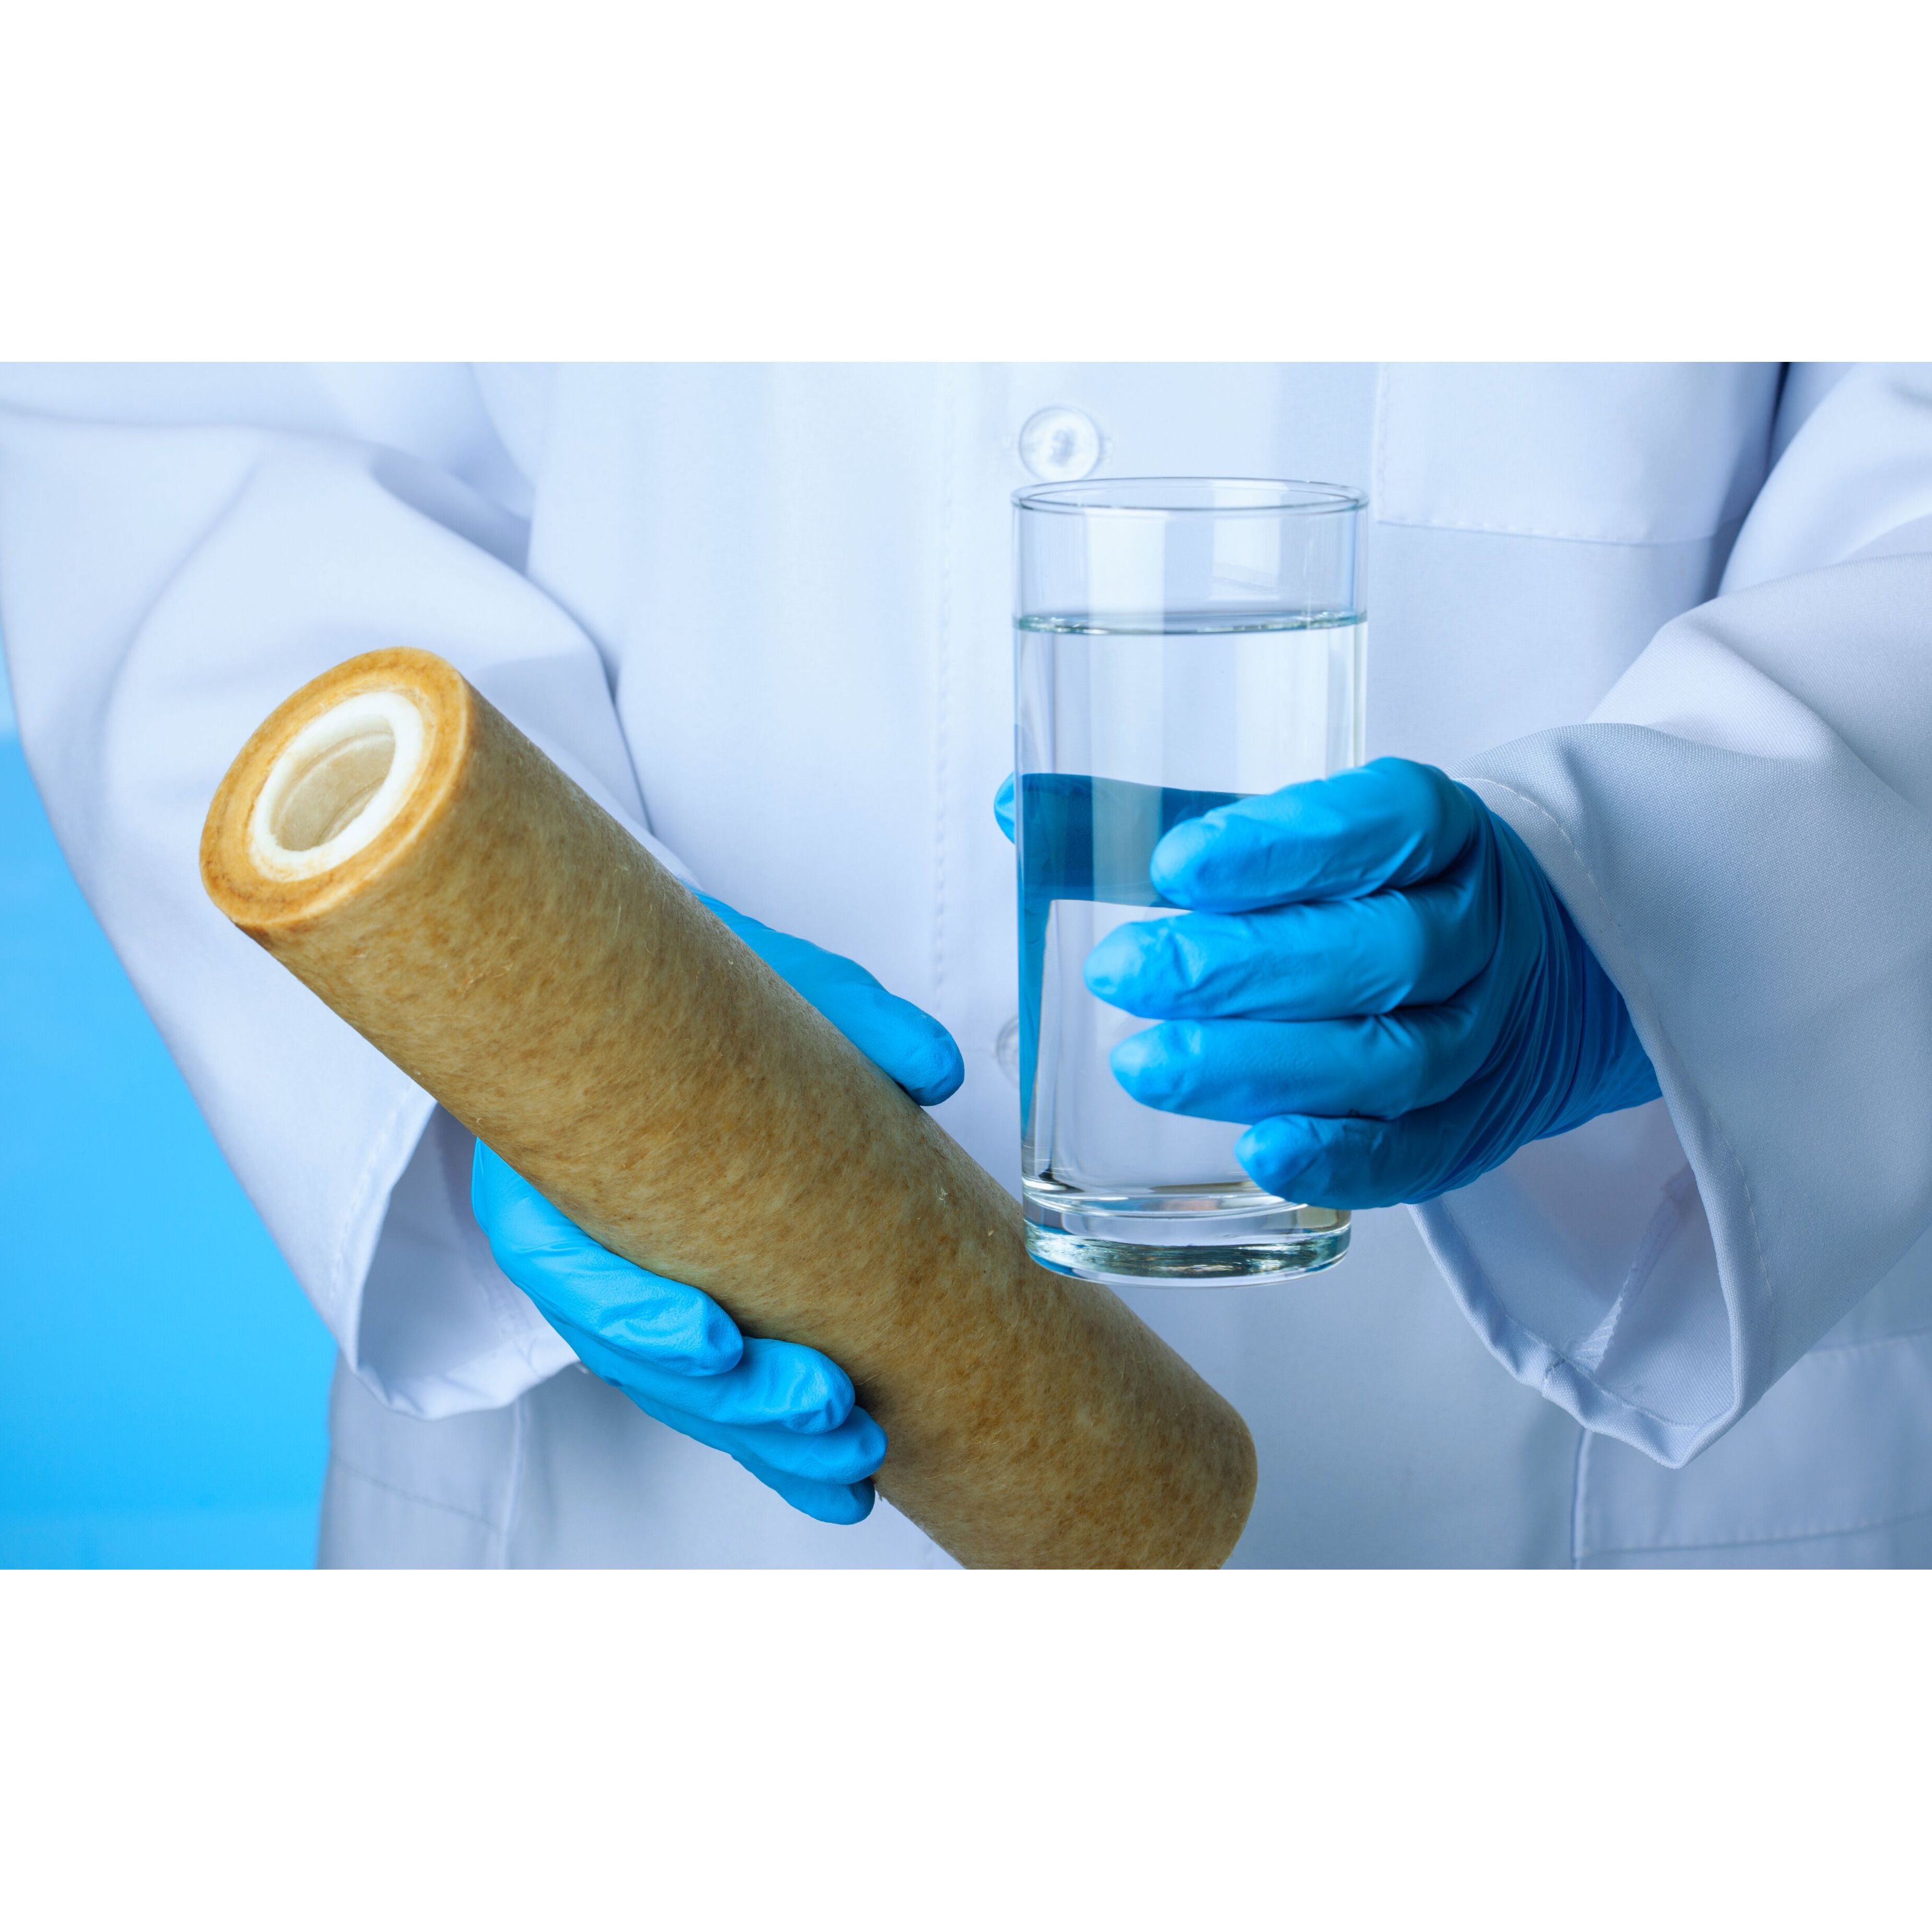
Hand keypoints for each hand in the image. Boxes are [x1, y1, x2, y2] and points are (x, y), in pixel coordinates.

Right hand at [472, 891, 963, 1524]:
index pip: (557, 1260)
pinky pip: (711, 1393)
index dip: (626, 1312)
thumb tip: (937, 1069)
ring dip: (762, 1441)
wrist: (646, 994)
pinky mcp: (676, 1311)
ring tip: (856, 1462)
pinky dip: (775, 1446)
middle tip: (830, 1404)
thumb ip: (842, 1009)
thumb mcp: (749, 972)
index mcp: (548, 1162)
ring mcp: (620, 1284)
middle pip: (624, 1352)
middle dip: (728, 1399)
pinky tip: (844, 1484)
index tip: (714, 1337)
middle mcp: (570, 1237)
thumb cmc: (681, 990)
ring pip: (673, 1393)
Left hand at [1061, 759, 1659, 1206]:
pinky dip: (1340, 1158)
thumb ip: (1168, 816)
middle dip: (1242, 969)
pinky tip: (1257, 1153)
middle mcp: (1475, 929)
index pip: (1380, 825)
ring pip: (1392, 1058)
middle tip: (1122, 974)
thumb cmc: (1369, 889)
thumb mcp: (1298, 831)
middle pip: (1382, 951)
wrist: (1525, 965)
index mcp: (1437, 831)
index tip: (1174, 867)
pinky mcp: (1472, 1124)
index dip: (1281, 848)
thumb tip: (1017, 808)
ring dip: (1262, 1066)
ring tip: (1144, 1064)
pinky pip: (1419, 1151)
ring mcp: (1483, 1034)